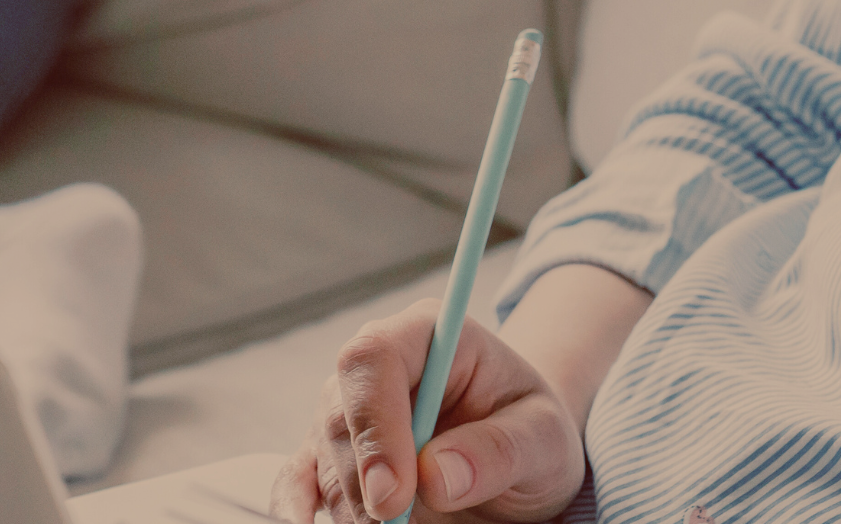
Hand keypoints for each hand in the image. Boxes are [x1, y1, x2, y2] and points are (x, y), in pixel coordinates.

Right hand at [271, 298, 585, 523]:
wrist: (520, 456)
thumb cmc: (532, 432)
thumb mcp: (543, 438)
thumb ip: (498, 450)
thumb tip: (434, 476)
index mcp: (429, 334)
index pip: (374, 357)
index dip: (375, 424)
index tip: (394, 496)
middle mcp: (379, 365)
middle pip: (340, 415)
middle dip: (365, 484)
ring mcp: (350, 409)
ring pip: (322, 458)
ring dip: (352, 510)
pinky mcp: (336, 456)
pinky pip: (298, 480)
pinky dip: (298, 512)